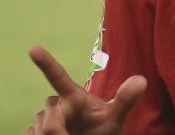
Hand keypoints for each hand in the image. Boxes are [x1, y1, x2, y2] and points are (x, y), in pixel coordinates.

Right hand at [27, 45, 146, 134]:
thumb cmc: (104, 130)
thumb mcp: (116, 118)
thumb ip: (124, 100)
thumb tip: (142, 80)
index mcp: (73, 96)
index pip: (58, 76)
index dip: (46, 62)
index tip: (32, 48)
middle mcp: (57, 104)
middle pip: (48, 116)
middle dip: (56, 131)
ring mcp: (43, 119)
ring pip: (39, 129)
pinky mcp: (34, 131)